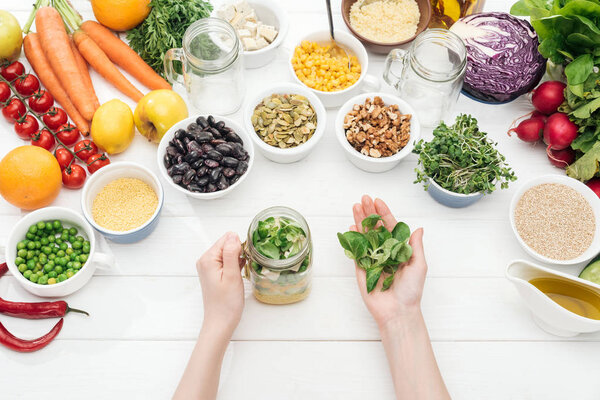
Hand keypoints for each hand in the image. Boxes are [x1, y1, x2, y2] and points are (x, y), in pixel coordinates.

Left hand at [196, 232, 244, 335]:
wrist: (220, 322)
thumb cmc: (226, 303)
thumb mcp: (231, 275)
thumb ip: (231, 253)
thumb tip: (233, 235)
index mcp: (208, 259)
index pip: (226, 239)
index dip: (239, 246)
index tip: (246, 259)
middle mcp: (205, 261)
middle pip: (227, 245)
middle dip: (239, 252)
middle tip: (243, 268)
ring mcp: (209, 267)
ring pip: (228, 253)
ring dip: (238, 259)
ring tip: (241, 273)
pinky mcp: (214, 273)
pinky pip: (227, 261)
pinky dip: (235, 265)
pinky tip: (239, 275)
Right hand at [351, 195, 426, 329]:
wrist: (397, 311)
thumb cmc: (411, 291)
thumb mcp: (419, 266)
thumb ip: (416, 246)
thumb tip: (419, 228)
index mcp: (398, 249)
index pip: (390, 227)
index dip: (384, 214)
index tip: (378, 202)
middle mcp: (384, 251)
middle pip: (375, 228)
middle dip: (369, 213)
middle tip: (364, 198)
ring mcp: (372, 258)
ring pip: (364, 236)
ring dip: (360, 221)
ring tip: (355, 206)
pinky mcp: (361, 268)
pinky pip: (356, 251)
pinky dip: (353, 238)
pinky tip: (352, 227)